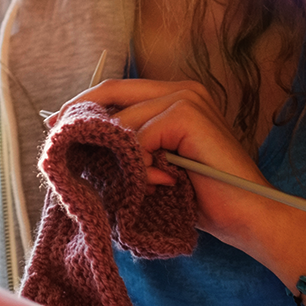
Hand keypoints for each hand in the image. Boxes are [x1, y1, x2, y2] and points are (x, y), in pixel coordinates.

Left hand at [63, 78, 280, 249]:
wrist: (250, 216)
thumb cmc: (205, 198)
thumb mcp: (156, 165)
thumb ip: (129, 145)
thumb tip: (81, 137)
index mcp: (175, 96)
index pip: (117, 90)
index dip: (84, 104)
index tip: (55, 122)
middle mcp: (181, 88)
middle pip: (113, 91)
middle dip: (81, 113)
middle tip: (56, 133)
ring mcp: (186, 97)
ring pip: (123, 121)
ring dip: (123, 158)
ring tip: (145, 184)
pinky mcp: (186, 114)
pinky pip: (139, 137)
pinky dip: (140, 165)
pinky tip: (160, 181)